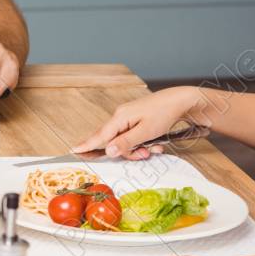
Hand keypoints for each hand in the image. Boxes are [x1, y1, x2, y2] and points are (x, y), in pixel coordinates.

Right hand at [72, 86, 196, 159]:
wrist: (181, 101)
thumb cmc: (164, 113)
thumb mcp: (146, 132)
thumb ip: (126, 143)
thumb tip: (108, 151)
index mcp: (120, 117)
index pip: (99, 135)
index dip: (86, 144)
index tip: (73, 150)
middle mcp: (121, 116)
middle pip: (114, 141)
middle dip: (129, 152)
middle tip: (145, 154)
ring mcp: (128, 117)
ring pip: (125, 141)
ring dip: (138, 149)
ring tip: (154, 148)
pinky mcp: (136, 119)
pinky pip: (132, 136)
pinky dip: (142, 143)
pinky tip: (155, 143)